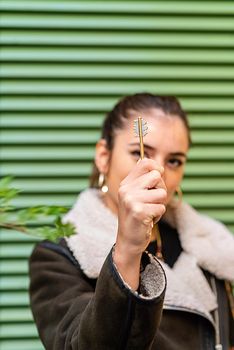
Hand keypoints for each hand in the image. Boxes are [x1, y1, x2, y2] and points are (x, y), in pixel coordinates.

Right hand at [113, 158, 166, 288]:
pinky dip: (158, 215)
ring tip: (149, 211)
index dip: (157, 167)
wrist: (128, 240)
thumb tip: (158, 166)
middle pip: (157, 176)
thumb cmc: (137, 216)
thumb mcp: (136, 195)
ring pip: (161, 193)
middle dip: (160, 189)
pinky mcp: (139, 212)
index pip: (145, 163)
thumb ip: (144, 180)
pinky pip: (161, 207)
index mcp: (126, 183)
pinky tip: (149, 219)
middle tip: (152, 201)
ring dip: (160, 204)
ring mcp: (131, 200)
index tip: (158, 177)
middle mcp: (126, 189)